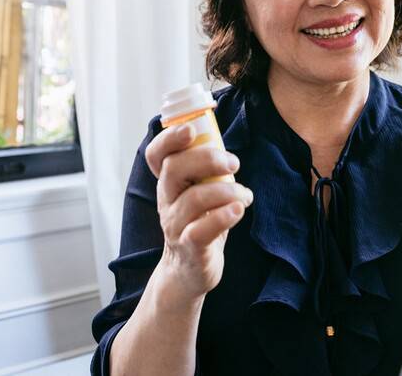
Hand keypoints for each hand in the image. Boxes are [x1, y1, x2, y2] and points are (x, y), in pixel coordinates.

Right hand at [144, 122, 252, 303]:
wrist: (190, 271)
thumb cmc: (200, 222)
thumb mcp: (200, 191)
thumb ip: (208, 170)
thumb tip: (227, 143)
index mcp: (169, 182)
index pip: (157, 155)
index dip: (169, 138)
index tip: (191, 129)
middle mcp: (167, 201)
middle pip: (174, 169)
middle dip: (207, 158)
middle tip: (233, 163)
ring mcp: (175, 225)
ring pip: (194, 199)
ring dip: (227, 191)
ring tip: (244, 195)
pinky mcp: (191, 248)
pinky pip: (202, 230)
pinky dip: (223, 216)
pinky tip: (238, 210)